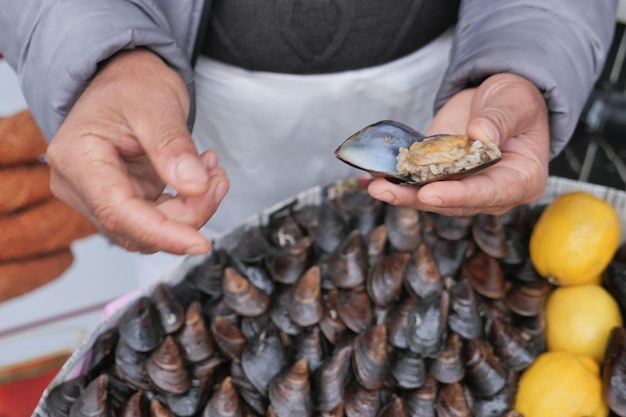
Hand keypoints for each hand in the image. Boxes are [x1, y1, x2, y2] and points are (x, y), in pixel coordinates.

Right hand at [47, 49, 228, 253]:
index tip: (200, 242)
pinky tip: (201, 176)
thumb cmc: (131, 85)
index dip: (163, 233)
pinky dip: (186, 206)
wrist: (126, 79)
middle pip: (136, 228)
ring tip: (212, 171)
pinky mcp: (121, 199)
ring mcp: (98, 196)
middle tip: (217, 180)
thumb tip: (195, 186)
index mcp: (77, 158)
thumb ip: (173, 147)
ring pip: (150, 229)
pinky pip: (156, 219)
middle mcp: (80, 185)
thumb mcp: (156, 105)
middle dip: (187, 214)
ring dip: (190, 210)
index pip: (118, 212)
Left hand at [368, 73, 549, 215]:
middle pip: (454, 203)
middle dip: (418, 198)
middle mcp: (492, 192)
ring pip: (431, 197)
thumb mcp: (515, 101)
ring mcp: (464, 188)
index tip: (430, 194)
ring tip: (376, 186)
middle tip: (387, 190)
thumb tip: (478, 135)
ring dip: (402, 193)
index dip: (459, 196)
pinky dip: (397, 181)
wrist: (496, 99)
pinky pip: (419, 183)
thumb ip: (499, 119)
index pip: (490, 193)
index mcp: (522, 180)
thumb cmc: (516, 100)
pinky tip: (372, 179)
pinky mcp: (442, 178)